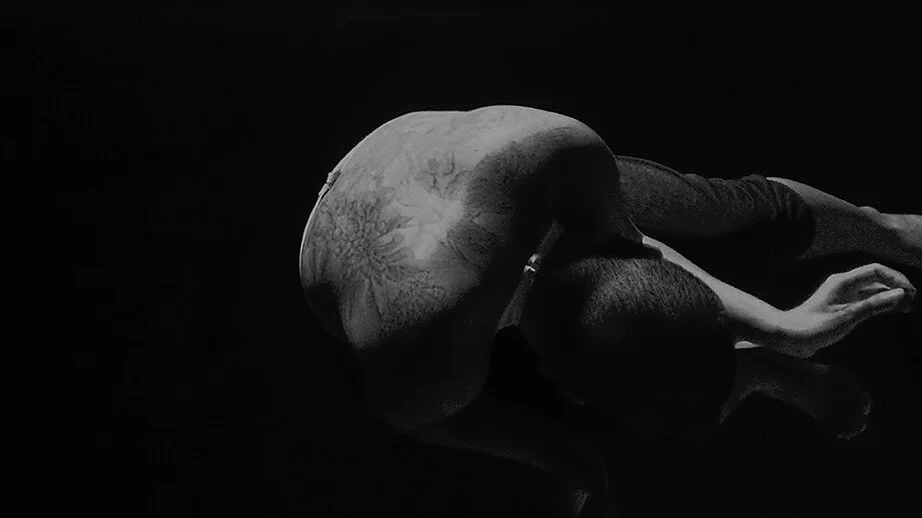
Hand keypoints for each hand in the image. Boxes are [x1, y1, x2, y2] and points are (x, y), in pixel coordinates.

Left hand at [777, 263, 914, 357]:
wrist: (791, 336)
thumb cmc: (816, 326)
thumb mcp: (848, 316)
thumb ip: (874, 305)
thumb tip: (899, 294)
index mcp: (843, 281)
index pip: (876, 270)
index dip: (896, 278)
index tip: (911, 293)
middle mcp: (843, 284)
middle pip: (876, 279)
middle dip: (895, 287)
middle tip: (912, 303)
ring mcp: (842, 295)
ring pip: (871, 290)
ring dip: (889, 296)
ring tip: (905, 308)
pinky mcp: (841, 306)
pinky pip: (865, 300)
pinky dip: (879, 304)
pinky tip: (889, 311)